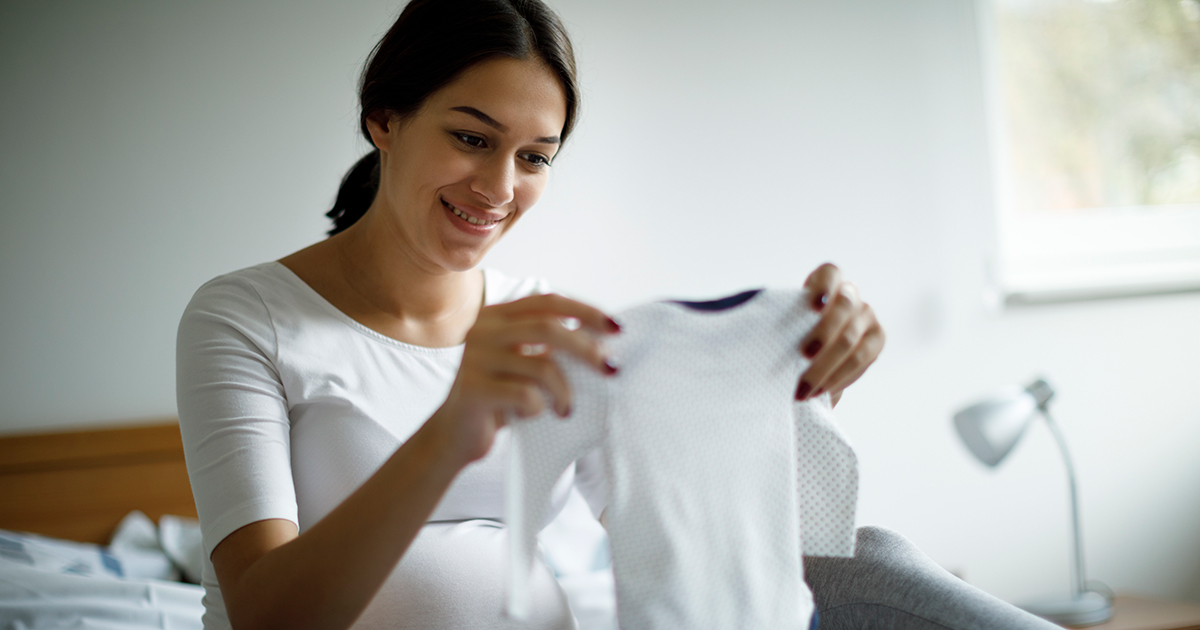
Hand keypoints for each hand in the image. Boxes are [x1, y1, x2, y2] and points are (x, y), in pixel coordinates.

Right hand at [432, 293, 619, 464]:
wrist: (456, 433)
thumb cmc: (501, 395)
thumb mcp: (524, 361)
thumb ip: (550, 344)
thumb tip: (605, 340)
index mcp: (496, 315)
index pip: (547, 302)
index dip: (585, 311)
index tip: (617, 328)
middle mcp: (482, 330)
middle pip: (548, 328)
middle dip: (586, 348)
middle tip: (610, 369)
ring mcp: (475, 359)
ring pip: (541, 366)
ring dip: (564, 391)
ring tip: (566, 408)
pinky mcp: (473, 389)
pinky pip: (525, 396)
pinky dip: (538, 409)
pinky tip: (530, 416)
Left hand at [796, 263, 884, 406]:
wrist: (817, 356)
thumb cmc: (795, 335)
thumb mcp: (791, 324)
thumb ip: (792, 324)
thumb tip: (774, 342)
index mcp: (826, 281)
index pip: (830, 274)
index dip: (824, 287)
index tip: (814, 307)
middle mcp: (850, 294)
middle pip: (843, 307)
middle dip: (823, 333)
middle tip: (803, 356)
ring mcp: (867, 314)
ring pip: (850, 338)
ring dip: (825, 366)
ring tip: (804, 387)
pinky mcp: (878, 338)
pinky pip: (861, 358)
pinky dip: (838, 376)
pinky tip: (821, 390)